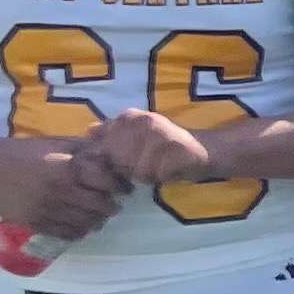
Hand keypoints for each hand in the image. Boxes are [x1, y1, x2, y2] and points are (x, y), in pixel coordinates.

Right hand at [0, 135, 131, 240]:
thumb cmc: (24, 152)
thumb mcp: (56, 143)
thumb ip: (84, 149)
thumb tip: (113, 153)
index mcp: (66, 167)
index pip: (106, 181)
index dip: (120, 186)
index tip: (126, 189)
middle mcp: (58, 190)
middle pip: (100, 206)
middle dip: (111, 205)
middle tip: (114, 204)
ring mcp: (46, 210)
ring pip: (86, 223)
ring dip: (98, 221)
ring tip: (100, 216)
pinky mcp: (34, 223)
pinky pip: (66, 234)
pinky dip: (79, 232)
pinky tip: (82, 225)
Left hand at [88, 108, 219, 185]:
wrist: (205, 150)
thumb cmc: (167, 145)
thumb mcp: (137, 132)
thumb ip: (113, 131)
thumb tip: (88, 130)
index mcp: (131, 116)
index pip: (101, 142)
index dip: (109, 156)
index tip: (122, 161)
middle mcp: (142, 122)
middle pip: (114, 156)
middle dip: (124, 167)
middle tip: (139, 167)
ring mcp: (158, 136)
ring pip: (131, 167)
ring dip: (140, 174)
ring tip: (153, 168)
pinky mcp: (172, 152)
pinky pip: (150, 174)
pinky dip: (154, 177)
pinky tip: (163, 172)